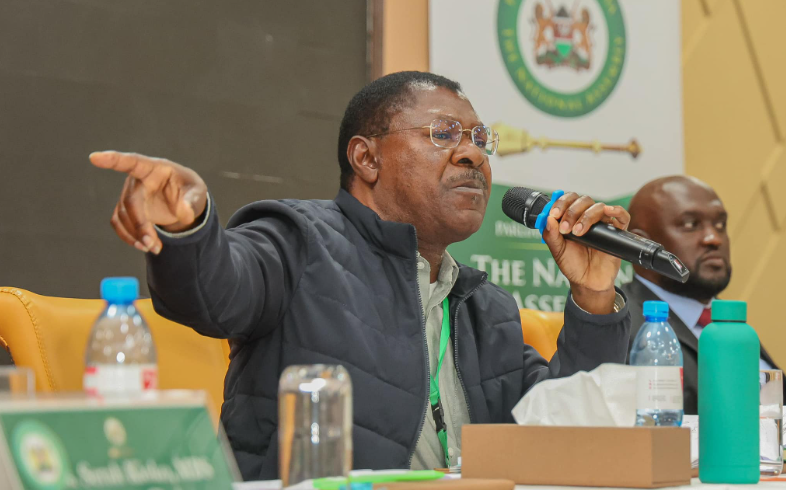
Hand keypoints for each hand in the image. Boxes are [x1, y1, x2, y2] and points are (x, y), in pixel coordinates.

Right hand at [90, 151, 207, 254]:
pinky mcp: (126, 209)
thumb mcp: (197, 192)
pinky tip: (144, 246)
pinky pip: (119, 223)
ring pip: (123, 215)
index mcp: (154, 168)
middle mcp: (137, 179)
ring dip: (136, 234)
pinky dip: (129, 237)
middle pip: (130, 200)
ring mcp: (130, 194)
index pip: (132, 161)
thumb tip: (183, 213)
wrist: (185, 200)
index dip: (113, 160)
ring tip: (155, 248)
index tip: (94, 158)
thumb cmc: (189, 189)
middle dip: (139, 224)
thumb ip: (192, 201)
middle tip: (153, 245)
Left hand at [542, 192, 629, 313]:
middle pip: (584, 200)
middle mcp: (588, 217)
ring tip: (578, 232)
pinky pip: (622, 216)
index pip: (569, 200)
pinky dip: (617, 211)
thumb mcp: (558, 251)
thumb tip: (548, 219)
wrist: (587, 282)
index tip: (554, 214)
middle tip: (565, 228)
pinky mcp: (617, 232)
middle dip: (572, 212)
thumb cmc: (573, 264)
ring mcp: (603, 224)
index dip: (561, 203)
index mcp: (572, 218)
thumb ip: (551, 235)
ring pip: (599, 207)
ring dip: (587, 216)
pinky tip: (608, 213)